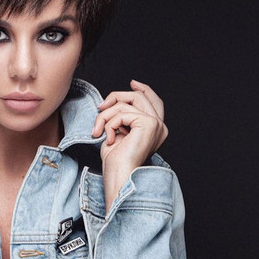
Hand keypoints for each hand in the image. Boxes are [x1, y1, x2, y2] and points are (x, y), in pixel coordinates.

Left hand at [92, 79, 167, 211]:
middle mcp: (160, 126)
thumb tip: (113, 102)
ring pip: (126, 103)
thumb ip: (121, 117)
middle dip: (116, 97)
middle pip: (139, 97)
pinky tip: (108, 138)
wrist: (119, 175)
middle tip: (100, 107)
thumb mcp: (117, 133)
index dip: (144, 89)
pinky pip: (122, 113)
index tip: (132, 82)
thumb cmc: (116, 161)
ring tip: (98, 130)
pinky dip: (109, 124)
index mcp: (155, 129)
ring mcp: (156, 124)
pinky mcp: (148, 124)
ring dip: (106, 115)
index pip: (154, 101)